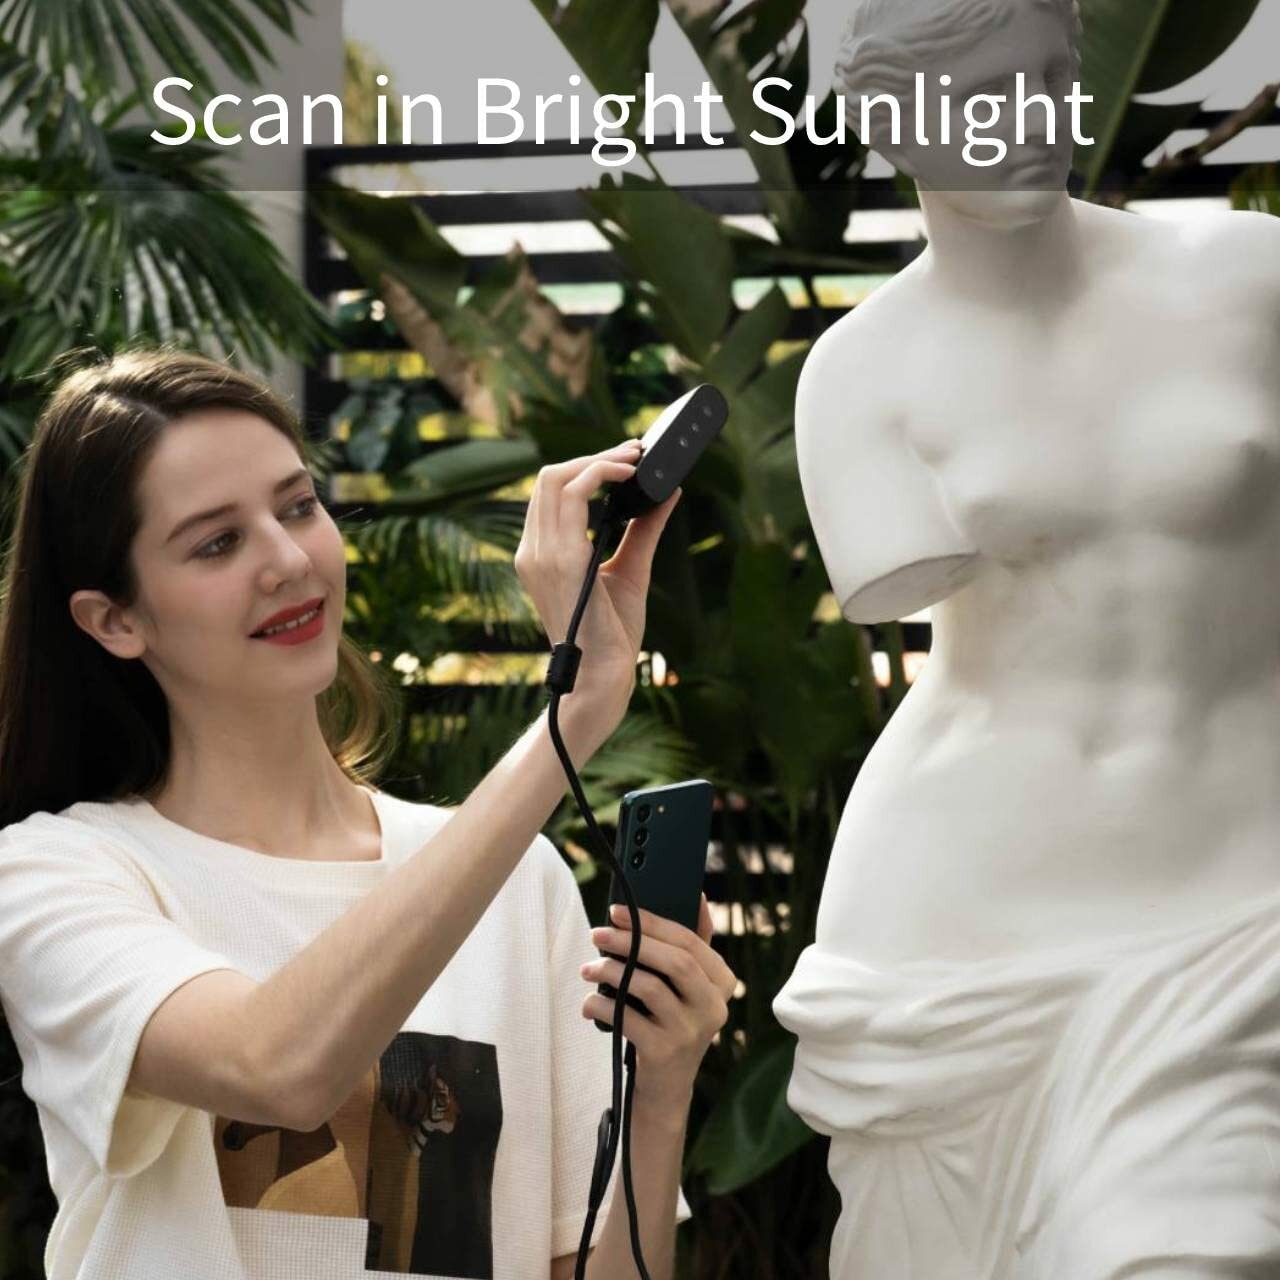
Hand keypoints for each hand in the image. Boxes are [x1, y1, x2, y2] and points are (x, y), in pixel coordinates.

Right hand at [513, 442, 681, 716]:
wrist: (604, 674)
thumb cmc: (613, 632)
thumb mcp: (630, 568)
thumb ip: (643, 530)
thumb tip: (667, 492)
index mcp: (540, 554)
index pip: (549, 493)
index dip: (584, 466)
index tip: (623, 458)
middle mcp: (533, 551)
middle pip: (547, 476)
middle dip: (592, 454)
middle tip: (633, 451)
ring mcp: (541, 554)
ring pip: (556, 477)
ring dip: (599, 458)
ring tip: (634, 457)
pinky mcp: (561, 559)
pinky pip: (572, 495)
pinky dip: (601, 474)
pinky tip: (628, 474)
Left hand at [580, 894, 735, 1110]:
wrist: (666, 1087)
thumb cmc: (670, 1022)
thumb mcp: (688, 986)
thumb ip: (691, 946)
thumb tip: (696, 895)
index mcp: (722, 983)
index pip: (691, 941)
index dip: (652, 922)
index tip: (617, 911)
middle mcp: (713, 1007)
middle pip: (674, 961)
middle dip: (630, 942)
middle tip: (597, 933)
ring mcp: (691, 1032)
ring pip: (649, 986)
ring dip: (611, 972)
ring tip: (588, 969)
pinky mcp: (664, 1053)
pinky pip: (627, 1018)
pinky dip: (602, 1005)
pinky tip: (590, 1002)